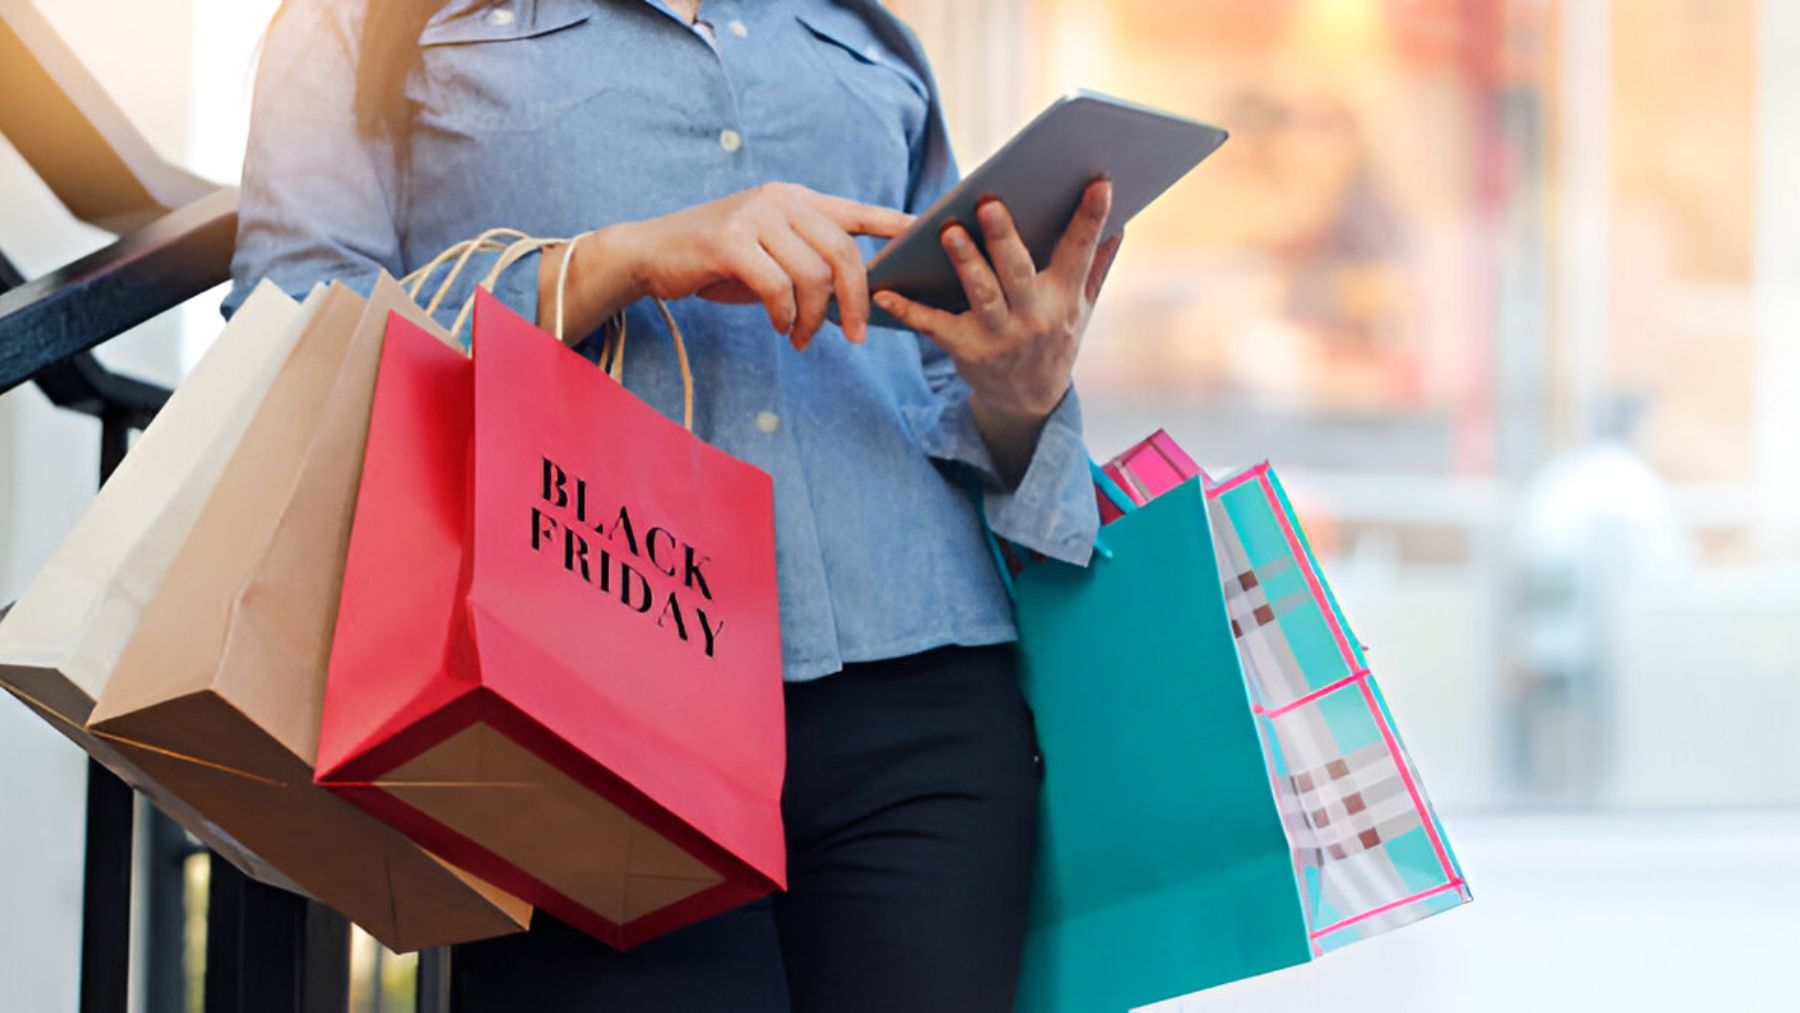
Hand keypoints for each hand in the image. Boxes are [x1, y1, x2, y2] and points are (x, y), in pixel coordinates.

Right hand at [544, 182, 911, 349]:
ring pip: (812, 274)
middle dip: (855, 302)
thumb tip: (859, 297)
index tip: (927, 237)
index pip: (857, 212)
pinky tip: (781, 327)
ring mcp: (754, 216)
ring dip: (813, 318)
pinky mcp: (730, 241)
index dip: (894, 226)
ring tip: (801, 338)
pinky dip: (785, 315)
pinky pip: (778, 286)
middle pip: (843, 253)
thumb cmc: (715, 262)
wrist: (649, 255)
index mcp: (796, 200)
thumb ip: (810, 263)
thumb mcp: (770, 256)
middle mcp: (780, 200)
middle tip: (855, 337)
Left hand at [873, 179, 1122, 482]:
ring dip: (964, 263)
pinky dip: (908, 311)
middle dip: (1004, 238)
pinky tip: (885, 292)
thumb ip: (1096, 264)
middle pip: (1018, 272)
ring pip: (981, 295)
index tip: (1099, 182)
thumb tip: (1120, 220)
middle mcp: (1035, 317)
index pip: (1080, 252)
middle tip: (989, 204)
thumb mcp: (1082, 307)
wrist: (1030, 400)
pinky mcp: (967, 350)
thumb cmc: (1055, 337)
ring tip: (947, 231)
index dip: (1091, 218)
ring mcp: (1000, 336)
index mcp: (1065, 298)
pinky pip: (934, 327)